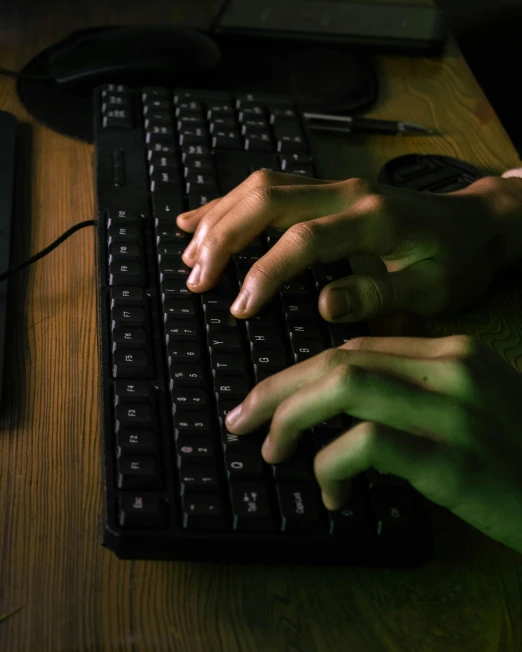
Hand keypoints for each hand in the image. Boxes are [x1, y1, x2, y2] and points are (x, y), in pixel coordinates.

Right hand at [176, 170, 521, 321]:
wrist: (476, 224)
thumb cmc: (457, 261)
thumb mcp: (431, 290)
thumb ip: (378, 294)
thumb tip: (321, 305)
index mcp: (374, 220)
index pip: (304, 240)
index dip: (264, 272)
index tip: (237, 308)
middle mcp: (348, 194)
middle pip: (270, 201)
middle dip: (224, 239)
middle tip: (195, 280)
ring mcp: (335, 187)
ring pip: (263, 187)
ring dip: (219, 218)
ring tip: (188, 256)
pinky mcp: (326, 190)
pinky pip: (270, 186)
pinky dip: (231, 203)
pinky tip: (200, 220)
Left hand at [224, 334, 521, 553]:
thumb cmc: (521, 458)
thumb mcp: (472, 411)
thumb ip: (414, 396)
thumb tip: (342, 411)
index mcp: (454, 352)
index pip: (356, 347)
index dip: (301, 374)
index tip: (269, 400)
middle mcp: (452, 369)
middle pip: (339, 360)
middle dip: (276, 389)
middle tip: (241, 419)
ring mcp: (454, 410)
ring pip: (343, 388)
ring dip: (291, 420)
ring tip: (272, 451)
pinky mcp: (452, 459)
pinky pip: (366, 445)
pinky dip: (331, 466)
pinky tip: (332, 494)